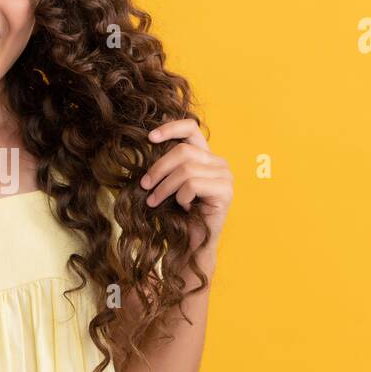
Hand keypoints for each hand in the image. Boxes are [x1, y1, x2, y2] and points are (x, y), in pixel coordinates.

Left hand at [140, 118, 232, 245]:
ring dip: (164, 187)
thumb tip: (149, 137)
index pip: (191, 128)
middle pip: (183, 151)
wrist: (191, 243)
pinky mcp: (226, 191)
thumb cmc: (178, 214)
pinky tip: (183, 207)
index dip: (170, 128)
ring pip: (186, 169)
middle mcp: (218, 162)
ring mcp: (225, 176)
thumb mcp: (168, 183)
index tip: (149, 137)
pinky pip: (193, 185)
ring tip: (155, 201)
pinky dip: (181, 197)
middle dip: (158, 168)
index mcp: (205, 155)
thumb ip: (166, 163)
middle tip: (144, 185)